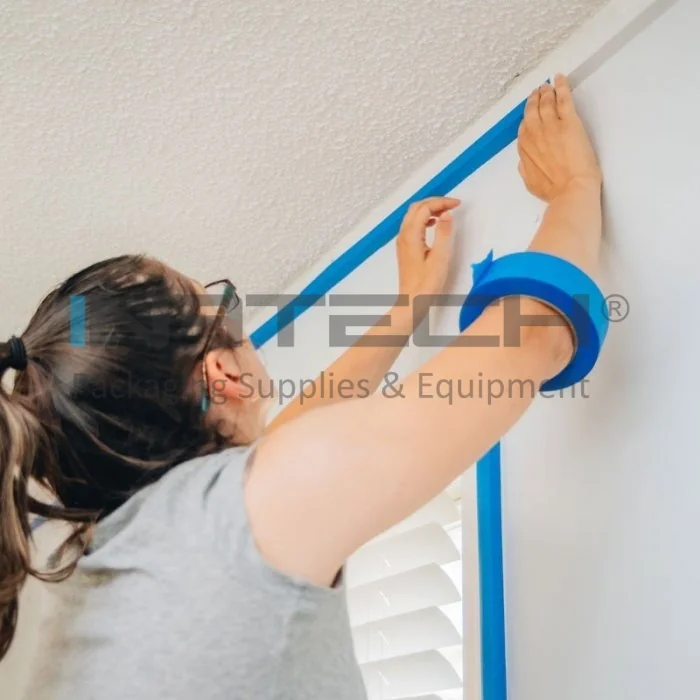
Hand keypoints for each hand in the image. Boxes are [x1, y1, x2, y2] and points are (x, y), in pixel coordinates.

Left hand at [394, 196, 459, 327]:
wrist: (412, 300)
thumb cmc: (427, 283)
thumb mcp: (440, 257)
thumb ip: (444, 233)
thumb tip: (447, 213)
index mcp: (411, 235)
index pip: (425, 208)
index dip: (442, 202)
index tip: (458, 204)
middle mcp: (403, 235)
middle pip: (416, 208)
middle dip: (435, 202)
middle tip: (453, 205)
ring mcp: (402, 241)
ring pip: (413, 215)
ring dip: (429, 209)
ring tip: (446, 212)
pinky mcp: (405, 247)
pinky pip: (412, 224)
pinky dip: (424, 218)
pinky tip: (434, 224)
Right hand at [517, 74, 601, 201]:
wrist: (572, 189)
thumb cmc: (553, 190)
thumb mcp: (530, 182)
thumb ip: (525, 167)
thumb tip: (524, 160)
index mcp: (525, 149)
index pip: (524, 128)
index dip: (528, 118)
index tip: (531, 113)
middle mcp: (535, 133)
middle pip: (532, 111)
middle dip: (534, 100)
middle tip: (538, 92)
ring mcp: (552, 125)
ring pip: (546, 102)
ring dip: (546, 92)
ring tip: (548, 86)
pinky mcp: (569, 121)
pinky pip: (563, 98)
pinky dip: (561, 86)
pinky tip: (560, 78)